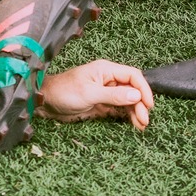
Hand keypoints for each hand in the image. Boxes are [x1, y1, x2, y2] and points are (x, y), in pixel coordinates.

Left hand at [37, 59, 152, 128]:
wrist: (46, 101)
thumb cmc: (64, 92)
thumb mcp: (90, 93)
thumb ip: (114, 95)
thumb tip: (136, 95)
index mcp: (106, 70)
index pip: (132, 76)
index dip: (143, 89)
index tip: (149, 104)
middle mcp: (108, 79)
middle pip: (132, 89)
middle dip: (140, 103)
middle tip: (145, 120)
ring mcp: (105, 91)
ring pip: (127, 100)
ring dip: (135, 111)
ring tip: (141, 125)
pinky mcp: (101, 103)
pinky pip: (119, 108)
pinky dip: (127, 115)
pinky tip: (133, 124)